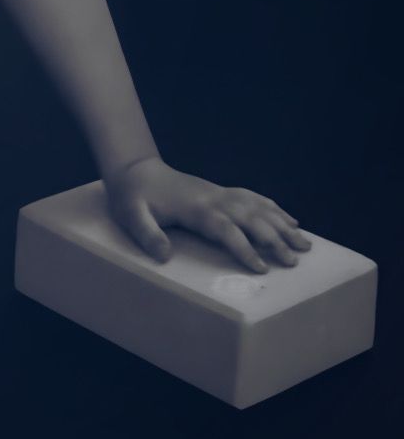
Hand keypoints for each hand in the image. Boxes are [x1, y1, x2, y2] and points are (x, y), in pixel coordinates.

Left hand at [104, 157, 311, 272]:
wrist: (135, 170)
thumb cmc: (132, 197)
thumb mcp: (132, 216)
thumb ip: (147, 235)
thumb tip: (163, 255)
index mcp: (195, 208)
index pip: (226, 229)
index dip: (245, 248)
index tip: (262, 268)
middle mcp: (214, 199)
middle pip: (251, 218)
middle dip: (274, 240)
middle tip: (294, 262)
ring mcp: (220, 193)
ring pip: (259, 207)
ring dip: (283, 225)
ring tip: (305, 244)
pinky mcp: (220, 192)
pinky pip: (253, 198)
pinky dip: (275, 208)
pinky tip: (290, 219)